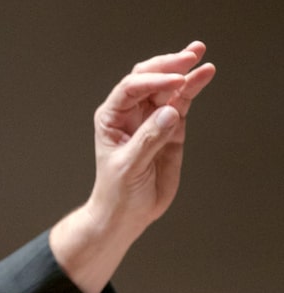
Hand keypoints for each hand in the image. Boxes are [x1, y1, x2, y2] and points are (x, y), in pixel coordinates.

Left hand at [50, 42, 215, 292]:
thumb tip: (170, 112)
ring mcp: (152, 119)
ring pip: (168, 88)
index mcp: (112, 117)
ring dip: (184, 72)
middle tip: (189, 56)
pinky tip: (204, 74)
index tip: (175, 82)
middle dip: (167, 66)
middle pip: (149, 79)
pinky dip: (193, 89)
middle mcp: (131, 113)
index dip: (153, 81)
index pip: (131, 88)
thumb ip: (149, 139)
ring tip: (200, 57)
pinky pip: (182, 103)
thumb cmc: (117, 192)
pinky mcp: (170, 128)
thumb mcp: (129, 167)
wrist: (127, 214)